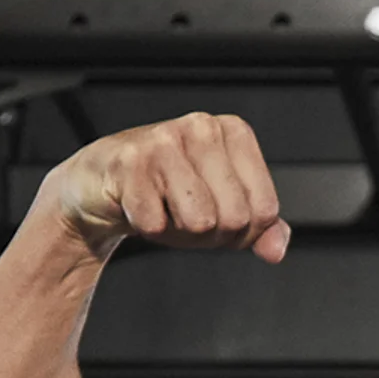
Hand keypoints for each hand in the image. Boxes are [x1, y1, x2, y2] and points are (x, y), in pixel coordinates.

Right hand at [46, 111, 289, 262]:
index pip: (264, 210)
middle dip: (210, 235)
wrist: (102, 182)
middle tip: (183, 214)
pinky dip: (147, 227)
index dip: (241, 233)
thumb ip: (261, 228)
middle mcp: (202, 127)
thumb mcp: (223, 206)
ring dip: (179, 232)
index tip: (215, 215)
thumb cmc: (168, 191)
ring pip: (201, 221)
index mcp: (234, 132)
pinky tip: (138, 205)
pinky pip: (156, 224)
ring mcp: (164, 140)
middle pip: (235, 218)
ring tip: (163, 207)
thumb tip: (276, 250)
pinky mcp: (128, 162)